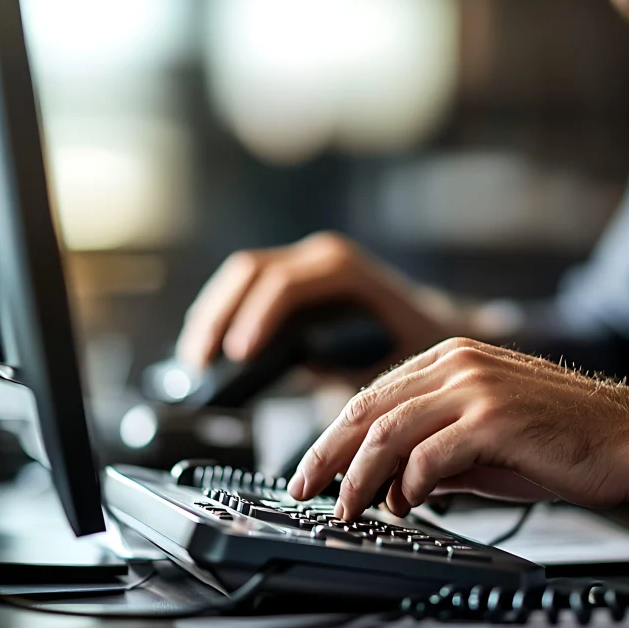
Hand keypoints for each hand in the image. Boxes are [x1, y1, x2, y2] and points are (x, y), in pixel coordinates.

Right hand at [176, 232, 471, 371]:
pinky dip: (225, 310)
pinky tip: (211, 343)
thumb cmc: (415, 343)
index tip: (237, 356)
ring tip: (195, 357)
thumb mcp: (384, 363)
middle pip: (250, 272)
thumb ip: (337, 369)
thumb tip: (290, 371)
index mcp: (344, 271)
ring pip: (241, 275)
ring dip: (213, 312)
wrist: (434, 321)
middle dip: (219, 315)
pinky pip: (248, 285)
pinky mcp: (295, 276)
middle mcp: (321, 256)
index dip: (254, 320)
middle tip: (199, 361)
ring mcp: (306, 261)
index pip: (284, 286)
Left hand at [287, 338, 628, 518]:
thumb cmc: (561, 439)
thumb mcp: (483, 443)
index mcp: (449, 360)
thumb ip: (434, 455)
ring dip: (360, 476)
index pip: (372, 397)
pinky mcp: (495, 417)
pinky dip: (409, 483)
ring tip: (348, 508)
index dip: (335, 436)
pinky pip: (430, 454)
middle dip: (328, 455)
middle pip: (367, 409)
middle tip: (306, 490)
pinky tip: (407, 503)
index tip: (314, 470)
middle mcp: (456, 363)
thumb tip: (389, 485)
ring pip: (388, 431)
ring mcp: (475, 386)